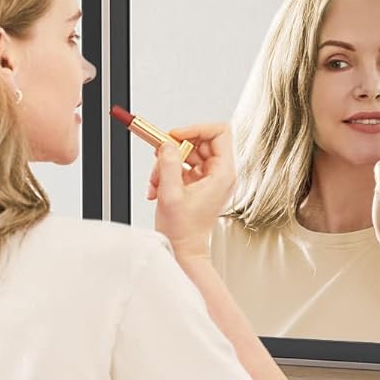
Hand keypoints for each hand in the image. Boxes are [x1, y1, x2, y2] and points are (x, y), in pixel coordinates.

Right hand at [147, 121, 236, 261]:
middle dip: (175, 149)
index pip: (219, 132)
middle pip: (199, 141)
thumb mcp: (170, 194)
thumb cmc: (183, 231)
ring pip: (187, 154)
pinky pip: (182, 167)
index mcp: (223, 173)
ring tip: (156, 181)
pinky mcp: (198, 184)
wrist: (183, 251)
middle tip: (159, 157)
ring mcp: (210, 179)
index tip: (175, 135)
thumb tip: (167, 144)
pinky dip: (166, 173)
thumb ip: (168, 164)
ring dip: (167, 164)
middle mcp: (220, 174)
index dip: (196, 128)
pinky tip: (158, 188)